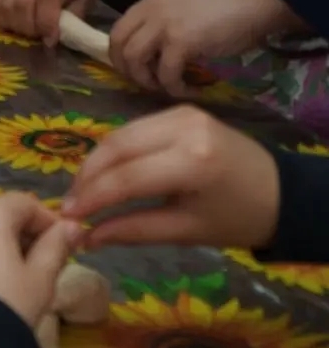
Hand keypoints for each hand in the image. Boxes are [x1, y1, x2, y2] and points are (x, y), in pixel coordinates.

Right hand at [0, 0, 95, 45]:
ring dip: (13, 25)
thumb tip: (60, 38)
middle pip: (21, 4)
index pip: (45, 0)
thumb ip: (73, 17)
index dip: (46, 24)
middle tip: (38, 37)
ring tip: (26, 31)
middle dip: (29, 28)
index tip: (51, 41)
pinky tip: (12, 24)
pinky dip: (0, 18)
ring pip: (4, 5)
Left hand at [0, 194, 78, 330]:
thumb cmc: (9, 305)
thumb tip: (72, 226)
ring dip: (5, 245)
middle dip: (27, 233)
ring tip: (23, 276)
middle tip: (47, 262)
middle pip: (1, 214)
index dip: (49, 220)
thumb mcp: (41, 278)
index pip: (25, 203)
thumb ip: (56, 246)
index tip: (66, 244)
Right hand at [63, 106, 280, 251]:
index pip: (126, 177)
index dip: (91, 197)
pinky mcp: (181, 109)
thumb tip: (85, 238)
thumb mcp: (186, 231)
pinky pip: (136, 128)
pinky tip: (106, 173)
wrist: (281, 193)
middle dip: (87, 176)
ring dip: (97, 161)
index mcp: (192, 161)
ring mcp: (182, 112)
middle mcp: (184, 127)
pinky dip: (116, 150)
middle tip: (70, 205)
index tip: (67, 217)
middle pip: (116, 146)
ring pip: (121, 133)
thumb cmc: (237, 220)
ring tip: (83, 192)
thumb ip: (133, 229)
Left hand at [110, 0, 299, 94]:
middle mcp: (150, 10)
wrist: (252, 6)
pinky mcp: (181, 42)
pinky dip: (176, 88)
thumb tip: (149, 58)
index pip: (117, 31)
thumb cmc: (223, 11)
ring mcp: (164, 25)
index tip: (135, 72)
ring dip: (148, 81)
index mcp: (149, 2)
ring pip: (135, 60)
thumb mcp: (181, 11)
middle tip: (149, 84)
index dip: (120, 57)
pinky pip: (166, 74)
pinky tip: (191, 90)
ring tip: (168, 87)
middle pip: (119, 46)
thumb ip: (161, 26)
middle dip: (129, 72)